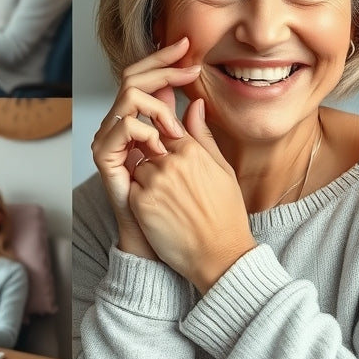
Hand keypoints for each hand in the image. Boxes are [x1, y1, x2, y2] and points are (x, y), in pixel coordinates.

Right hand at [91, 37, 201, 258]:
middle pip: (131, 78)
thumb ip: (191, 131)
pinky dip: (145, 130)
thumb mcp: (191, 160)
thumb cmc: (178, 205)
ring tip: (177, 131)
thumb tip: (195, 100)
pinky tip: (161, 145)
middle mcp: (120, 126)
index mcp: (138, 121)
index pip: (145, 78)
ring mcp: (109, 141)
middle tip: (189, 66)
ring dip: (158, 107)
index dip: (164, 60)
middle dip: (161, 67)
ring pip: (127, 98)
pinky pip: (121, 127)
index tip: (189, 48)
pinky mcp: (105, 158)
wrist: (163, 241)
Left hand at [129, 98, 256, 293]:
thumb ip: (202, 133)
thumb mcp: (222, 168)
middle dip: (158, 165)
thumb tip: (194, 103)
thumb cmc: (225, 214)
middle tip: (178, 192)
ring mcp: (154, 182)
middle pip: (149, 149)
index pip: (167, 131)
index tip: (179, 169)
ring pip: (138, 168)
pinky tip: (163, 214)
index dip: (170, 149)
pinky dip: (142, 199)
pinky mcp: (140, 202)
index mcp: (192, 150)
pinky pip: (132, 189)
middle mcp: (171, 162)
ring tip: (173, 204)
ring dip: (148, 181)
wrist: (220, 255)